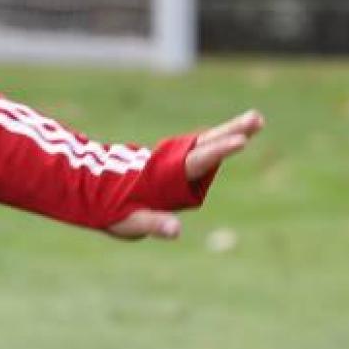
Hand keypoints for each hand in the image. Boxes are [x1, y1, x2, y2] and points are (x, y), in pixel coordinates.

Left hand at [106, 109, 263, 240]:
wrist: (91, 192)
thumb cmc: (111, 210)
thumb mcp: (129, 222)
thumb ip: (154, 223)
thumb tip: (177, 230)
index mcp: (166, 176)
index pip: (197, 161)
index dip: (219, 151)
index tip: (239, 141)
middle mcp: (172, 164)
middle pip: (206, 143)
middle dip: (231, 131)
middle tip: (257, 118)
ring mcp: (174, 161)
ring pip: (205, 142)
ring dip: (229, 131)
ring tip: (256, 119)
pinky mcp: (175, 163)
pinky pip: (201, 149)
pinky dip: (219, 140)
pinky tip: (236, 134)